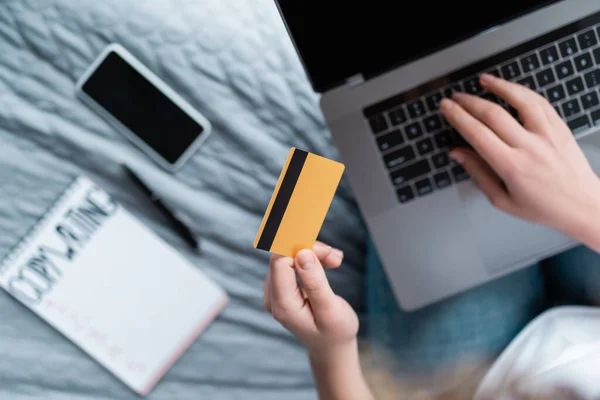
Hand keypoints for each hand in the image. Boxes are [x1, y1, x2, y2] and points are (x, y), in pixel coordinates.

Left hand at [264, 241, 358, 354]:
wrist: (331, 346)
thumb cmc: (335, 332)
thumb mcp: (331, 311)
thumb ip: (316, 283)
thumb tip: (302, 254)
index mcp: (283, 305)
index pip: (280, 262)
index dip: (300, 249)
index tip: (325, 249)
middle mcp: (272, 298)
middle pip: (284, 257)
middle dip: (311, 251)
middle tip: (336, 258)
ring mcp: (275, 292)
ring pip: (289, 257)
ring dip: (314, 254)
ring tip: (336, 261)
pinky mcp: (282, 287)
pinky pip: (291, 263)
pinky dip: (311, 259)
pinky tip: (328, 264)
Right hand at [440, 73, 599, 241]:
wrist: (582, 205)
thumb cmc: (542, 207)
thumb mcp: (502, 200)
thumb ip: (477, 174)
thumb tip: (457, 153)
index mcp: (512, 167)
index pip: (477, 134)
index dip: (458, 117)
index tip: (446, 108)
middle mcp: (529, 147)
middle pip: (493, 114)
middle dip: (469, 102)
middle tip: (455, 97)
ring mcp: (547, 135)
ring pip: (519, 100)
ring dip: (498, 86)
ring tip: (483, 80)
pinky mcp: (560, 128)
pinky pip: (540, 102)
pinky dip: (522, 91)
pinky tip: (510, 87)